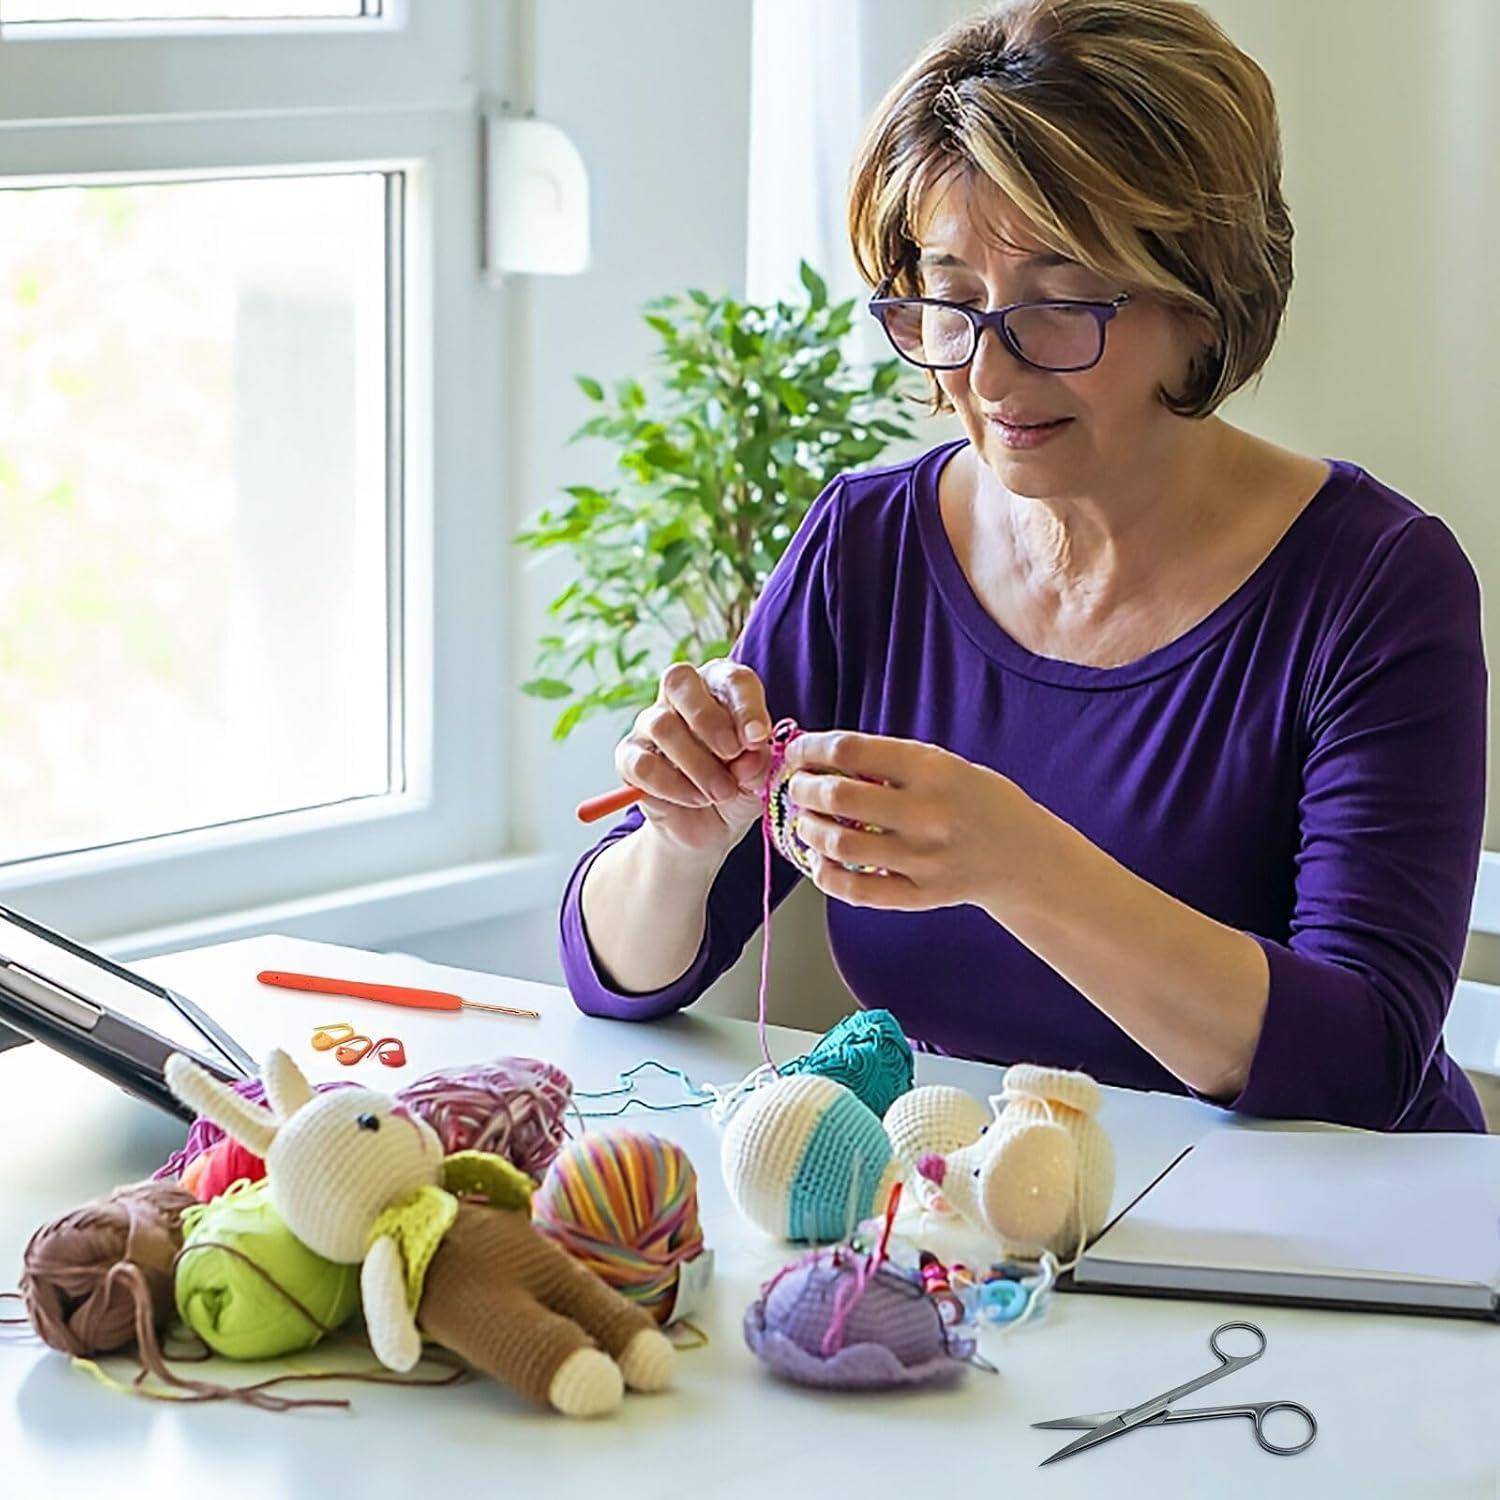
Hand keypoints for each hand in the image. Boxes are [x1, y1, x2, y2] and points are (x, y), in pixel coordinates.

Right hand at [615, 660, 773, 855]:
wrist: (709, 827)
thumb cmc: (737, 786)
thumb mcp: (758, 777)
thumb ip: (758, 762)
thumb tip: (749, 755)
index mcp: (719, 688)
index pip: (731, 679)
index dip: (746, 706)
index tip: (758, 737)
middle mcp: (680, 698)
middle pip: (679, 681)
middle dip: (709, 720)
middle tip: (733, 755)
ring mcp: (649, 725)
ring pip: (662, 726)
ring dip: (698, 764)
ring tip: (722, 792)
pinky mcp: (628, 758)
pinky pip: (642, 764)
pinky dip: (673, 786)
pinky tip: (695, 799)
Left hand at [782, 730, 1026, 910]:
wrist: (1025, 856)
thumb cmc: (977, 801)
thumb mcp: (945, 764)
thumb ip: (891, 762)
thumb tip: (821, 757)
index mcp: (933, 769)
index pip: (851, 751)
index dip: (811, 749)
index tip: (797, 752)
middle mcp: (927, 813)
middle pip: (839, 797)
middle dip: (803, 789)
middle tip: (796, 787)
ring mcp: (924, 859)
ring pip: (840, 846)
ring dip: (808, 830)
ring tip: (804, 822)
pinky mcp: (921, 895)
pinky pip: (857, 891)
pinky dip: (826, 875)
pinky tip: (819, 861)